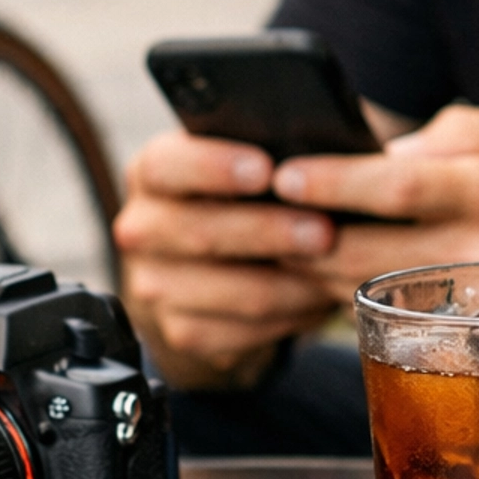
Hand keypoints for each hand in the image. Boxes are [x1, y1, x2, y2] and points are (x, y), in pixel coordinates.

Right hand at [114, 130, 340, 385]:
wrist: (214, 268)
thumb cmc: (247, 199)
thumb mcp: (251, 161)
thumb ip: (272, 149)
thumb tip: (318, 147)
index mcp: (154, 173)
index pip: (167, 166)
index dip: (213, 167)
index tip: (265, 170)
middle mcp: (142, 228)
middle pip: (199, 232)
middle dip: (268, 232)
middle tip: (324, 231)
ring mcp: (154, 285)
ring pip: (227, 289)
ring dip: (289, 283)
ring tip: (336, 269)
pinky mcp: (179, 331)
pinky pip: (237, 332)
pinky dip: (286, 318)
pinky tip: (315, 299)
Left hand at [271, 103, 478, 303]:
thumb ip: (450, 134)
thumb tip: (384, 154)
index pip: (400, 187)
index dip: (337, 182)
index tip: (285, 172)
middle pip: (369, 253)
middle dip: (301, 235)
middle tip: (254, 213)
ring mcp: (476, 307)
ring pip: (368, 294)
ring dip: (310, 273)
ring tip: (271, 243)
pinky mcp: (468, 340)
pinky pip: (388, 322)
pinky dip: (342, 300)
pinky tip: (312, 278)